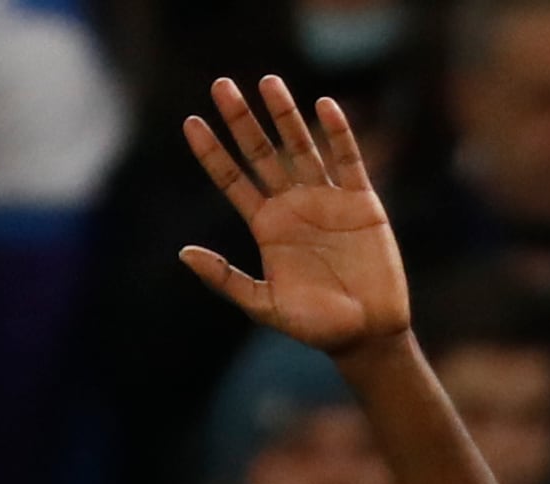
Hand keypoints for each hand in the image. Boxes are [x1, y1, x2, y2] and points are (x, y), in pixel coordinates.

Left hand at [181, 77, 408, 359]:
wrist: (367, 335)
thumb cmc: (315, 327)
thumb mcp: (264, 305)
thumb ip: (226, 278)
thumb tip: (183, 252)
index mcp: (266, 227)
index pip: (232, 180)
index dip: (211, 152)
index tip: (191, 122)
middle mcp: (292, 206)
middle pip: (261, 153)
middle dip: (241, 120)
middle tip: (221, 85)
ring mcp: (327, 200)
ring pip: (301, 146)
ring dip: (284, 115)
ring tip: (268, 82)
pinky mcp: (361, 202)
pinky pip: (348, 159)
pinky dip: (338, 133)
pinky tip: (323, 106)